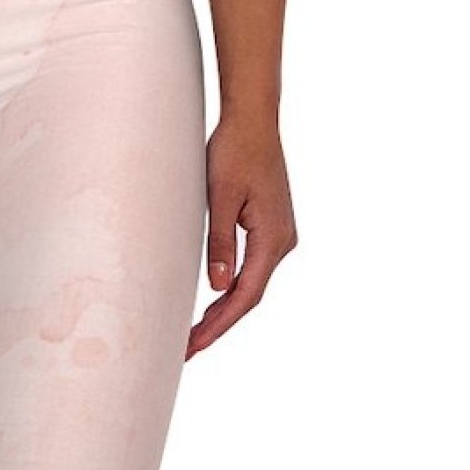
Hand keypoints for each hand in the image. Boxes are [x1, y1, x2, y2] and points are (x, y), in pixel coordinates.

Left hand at [190, 121, 297, 360]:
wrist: (254, 121)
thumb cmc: (234, 152)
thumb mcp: (219, 199)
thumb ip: (220, 244)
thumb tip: (219, 287)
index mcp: (272, 238)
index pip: (246, 296)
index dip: (219, 325)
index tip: (195, 344)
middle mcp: (282, 242)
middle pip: (249, 296)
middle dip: (219, 324)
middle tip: (187, 349)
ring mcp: (279, 236)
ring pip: (252, 284)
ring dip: (225, 310)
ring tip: (195, 333)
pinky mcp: (271, 229)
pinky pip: (252, 268)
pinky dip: (233, 289)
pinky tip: (214, 301)